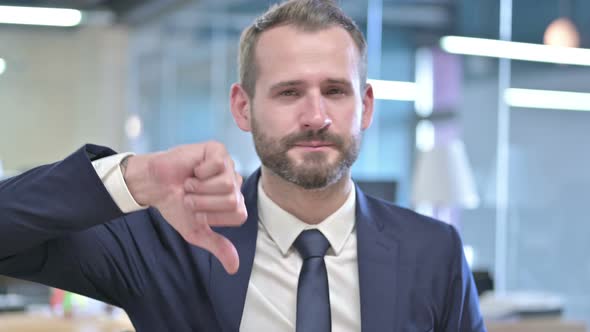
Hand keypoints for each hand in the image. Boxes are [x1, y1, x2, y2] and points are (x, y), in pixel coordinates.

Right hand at [123, 141, 246, 273]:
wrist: (154, 187)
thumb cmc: (175, 206)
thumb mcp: (196, 231)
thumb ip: (217, 246)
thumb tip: (234, 268)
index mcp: (234, 202)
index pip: (239, 215)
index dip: (213, 216)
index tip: (197, 212)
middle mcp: (235, 183)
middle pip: (232, 200)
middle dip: (204, 203)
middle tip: (190, 196)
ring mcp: (228, 165)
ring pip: (226, 184)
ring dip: (200, 188)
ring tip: (189, 184)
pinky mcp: (217, 150)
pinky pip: (218, 165)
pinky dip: (200, 172)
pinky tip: (193, 169)